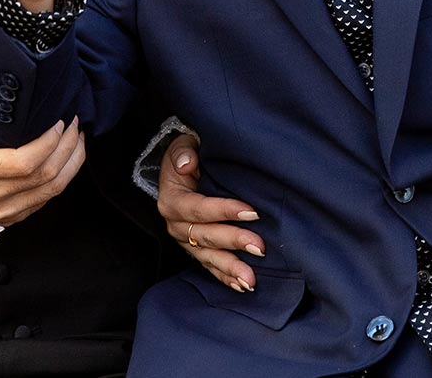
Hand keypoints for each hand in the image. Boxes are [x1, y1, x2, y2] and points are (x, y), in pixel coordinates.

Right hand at [0, 75, 84, 225]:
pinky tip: (67, 159)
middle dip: (67, 147)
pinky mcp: (8, 216)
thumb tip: (1, 58)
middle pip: (44, 177)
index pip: (25, 162)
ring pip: (51, 191)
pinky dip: (62, 178)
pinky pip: (44, 200)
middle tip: (73, 124)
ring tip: (76, 139)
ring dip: (71, 163)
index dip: (50, 142)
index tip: (58, 121)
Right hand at [155, 134, 263, 291]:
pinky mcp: (196, 250)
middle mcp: (176, 224)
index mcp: (172, 200)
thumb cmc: (188, 154)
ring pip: (208, 257)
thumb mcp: (183, 145)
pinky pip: (210, 266)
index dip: (224, 210)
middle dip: (233, 241)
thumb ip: (184, 151)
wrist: (183, 167)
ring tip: (251, 279)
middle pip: (205, 236)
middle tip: (259, 247)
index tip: (252, 211)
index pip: (198, 208)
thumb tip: (188, 163)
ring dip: (230, 268)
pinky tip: (241, 286)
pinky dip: (225, 277)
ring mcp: (186, 240)